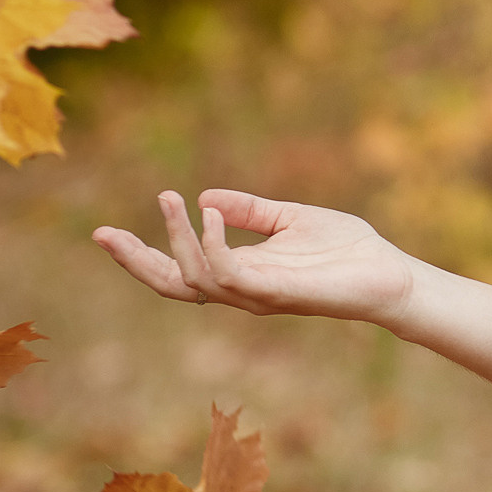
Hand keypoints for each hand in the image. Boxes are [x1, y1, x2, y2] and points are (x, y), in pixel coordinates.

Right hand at [93, 190, 416, 325]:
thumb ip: (251, 210)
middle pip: (171, 286)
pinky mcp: (278, 293)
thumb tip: (207, 195)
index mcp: (242, 271)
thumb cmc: (346, 250)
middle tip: (102, 233)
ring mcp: (257, 295)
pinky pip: (231, 275)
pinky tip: (211, 214)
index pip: (178, 270)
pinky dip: (214, 245)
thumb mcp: (291, 219)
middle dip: (134, 261)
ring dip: (177, 239)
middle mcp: (242, 289)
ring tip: (172, 200)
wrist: (389, 273)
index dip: (140, 255)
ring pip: (195, 280)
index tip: (104, 232)